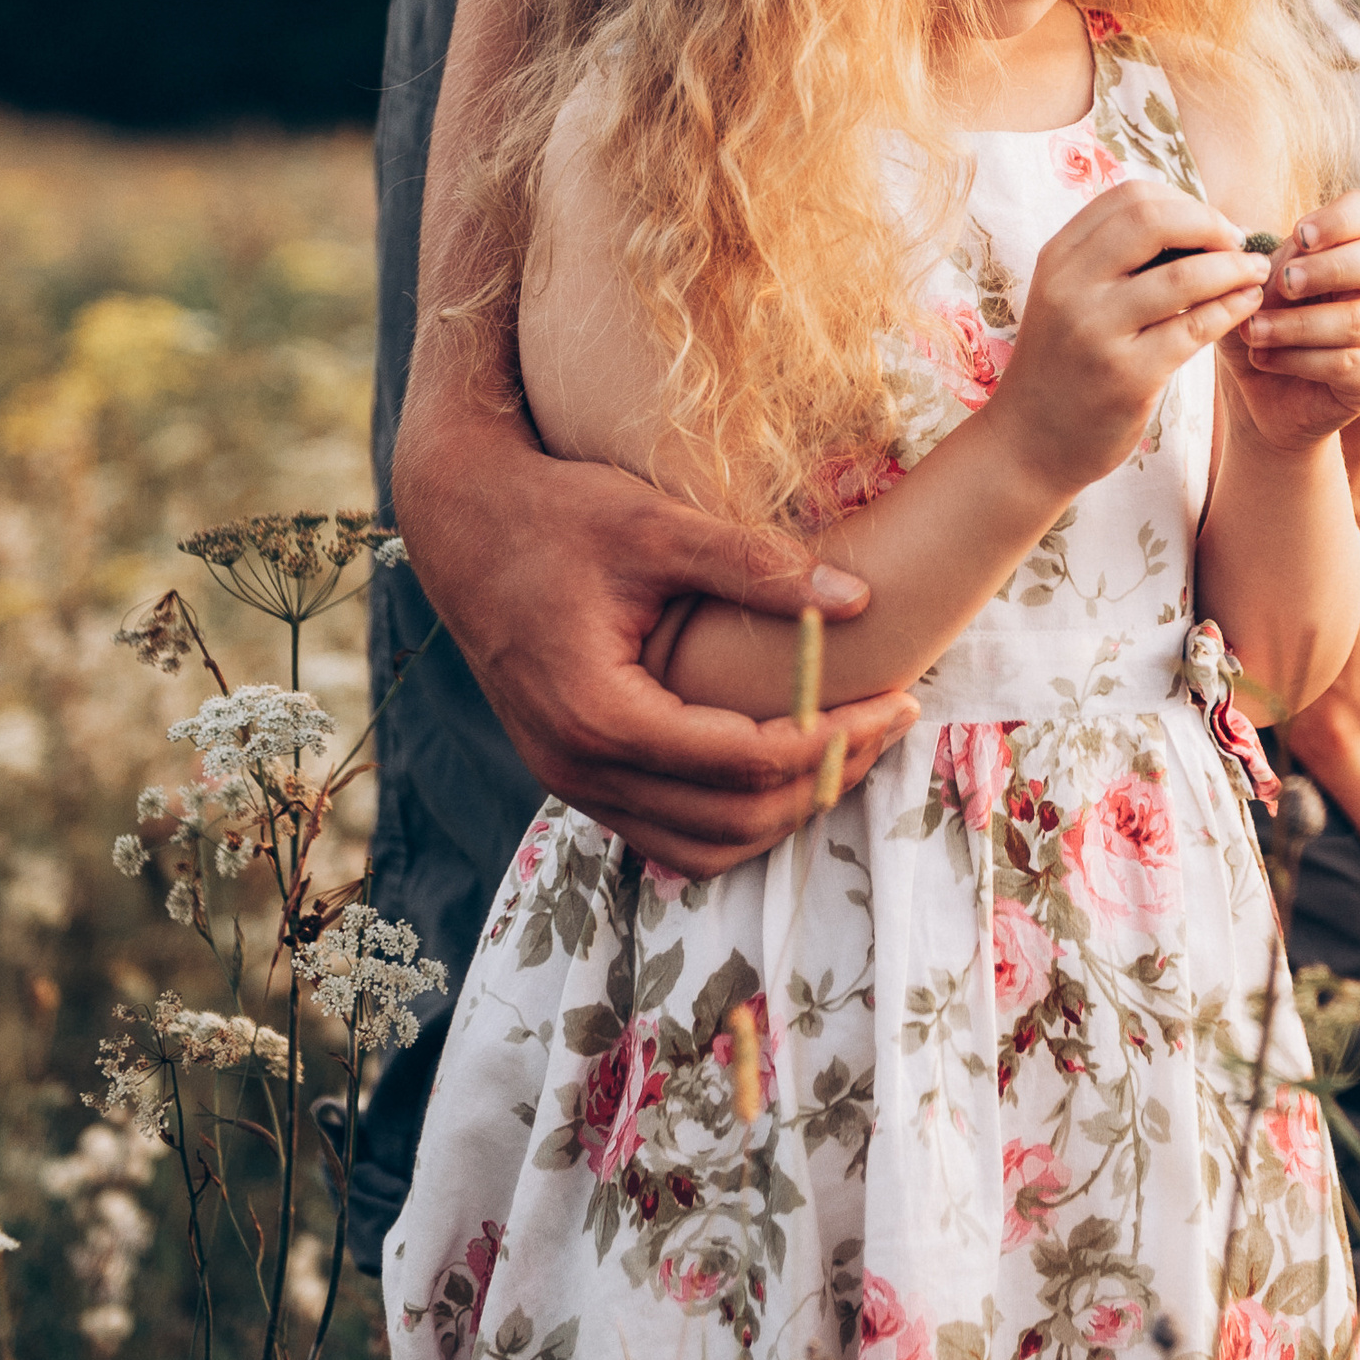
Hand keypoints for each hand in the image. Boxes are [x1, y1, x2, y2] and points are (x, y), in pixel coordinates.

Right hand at [393, 383, 919, 878]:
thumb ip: (755, 565)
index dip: (834, 741)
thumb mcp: (656, 524)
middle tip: (890, 723)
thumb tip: (862, 599)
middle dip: (825, 782)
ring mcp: (569, 779)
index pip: (745, 764)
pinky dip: (734, 817)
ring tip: (850, 748)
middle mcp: (577, 766)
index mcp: (598, 713)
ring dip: (783, 812)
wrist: (461, 521)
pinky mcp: (573, 771)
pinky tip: (783, 763)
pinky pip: (666, 832)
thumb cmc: (554, 512)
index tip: (897, 699)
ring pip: (700, 847)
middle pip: (732, 823)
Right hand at [992, 178, 1271, 503]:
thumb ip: (1117, 257)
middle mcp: (1070, 286)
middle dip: (1212, 225)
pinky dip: (1231, 308)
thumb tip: (1199, 218)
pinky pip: (1194, 328)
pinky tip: (1248, 304)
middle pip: (1154, 220)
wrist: (1030, 442)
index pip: (1131, 197)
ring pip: (1183, 276)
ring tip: (1258, 272)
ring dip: (1234, 267)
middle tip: (1241, 244)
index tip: (1213, 226)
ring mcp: (1096, 331)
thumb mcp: (1072, 296)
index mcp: (1058, 257)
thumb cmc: (1067, 362)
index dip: (1184, 203)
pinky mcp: (1127, 376)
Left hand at [1220, 188, 1359, 453]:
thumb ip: (1256, 263)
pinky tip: (1263, 359)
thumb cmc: (1258, 327)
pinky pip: (1347, 364)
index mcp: (1351, 248)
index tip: (1299, 235)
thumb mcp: (1248, 289)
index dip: (1338, 218)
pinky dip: (1298, 360)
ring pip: (1356, 320)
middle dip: (1326, 269)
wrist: (1256, 395)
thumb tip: (1247, 244)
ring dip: (1296, 325)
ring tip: (1252, 331)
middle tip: (1283, 285)